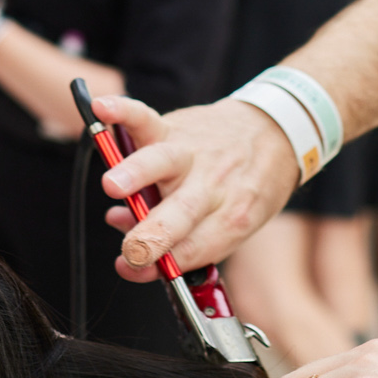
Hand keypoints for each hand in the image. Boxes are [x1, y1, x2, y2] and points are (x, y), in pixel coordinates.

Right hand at [91, 93, 302, 277]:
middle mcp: (212, 187)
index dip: (160, 264)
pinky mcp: (175, 127)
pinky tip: (102, 109)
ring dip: (137, 174)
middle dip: (153, 236)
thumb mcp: (235, 222)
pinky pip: (146, 117)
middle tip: (131, 251)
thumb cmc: (248, 186)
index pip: (193, 248)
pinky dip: (123, 111)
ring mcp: (192, 154)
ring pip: (162, 163)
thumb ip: (185, 239)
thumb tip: (128, 244)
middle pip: (181, 215)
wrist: (275, 132)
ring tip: (113, 186)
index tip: (131, 268)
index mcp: (231, 218)